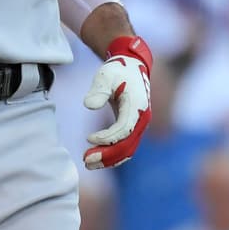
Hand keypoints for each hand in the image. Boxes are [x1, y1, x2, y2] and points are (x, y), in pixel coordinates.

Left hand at [83, 36, 152, 169]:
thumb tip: (89, 105)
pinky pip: (125, 146)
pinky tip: (96, 158)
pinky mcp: (133, 127)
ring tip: (88, 163)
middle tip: (86, 160)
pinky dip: (112, 155)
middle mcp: (142, 119)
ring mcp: (139, 125)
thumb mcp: (105, 75)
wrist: (131, 66)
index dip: (107, 138)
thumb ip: (98, 90)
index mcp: (137, 106)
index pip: (124, 130)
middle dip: (107, 155)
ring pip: (127, 150)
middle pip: (127, 145)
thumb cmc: (118, 70)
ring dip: (109, 159)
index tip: (88, 138)